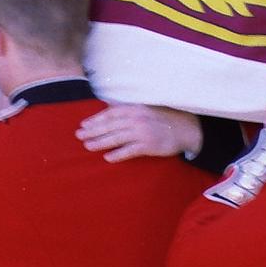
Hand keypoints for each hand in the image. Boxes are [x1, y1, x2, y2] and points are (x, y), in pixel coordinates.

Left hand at [77, 104, 200, 161]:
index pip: (110, 113)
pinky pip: (130, 150)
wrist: (185, 129)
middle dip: (93, 131)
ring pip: (116, 138)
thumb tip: (108, 109)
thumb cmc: (163, 118)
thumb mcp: (145, 109)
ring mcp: (142, 132)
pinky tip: (108, 158)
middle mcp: (136, 119)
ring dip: (101, 142)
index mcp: (135, 108)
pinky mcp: (148, 145)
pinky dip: (118, 154)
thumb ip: (128, 110)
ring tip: (88, 146)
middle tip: (79, 136)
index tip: (83, 125)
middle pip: (110, 125)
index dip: (96, 119)